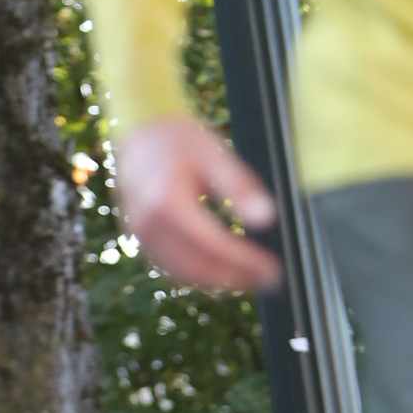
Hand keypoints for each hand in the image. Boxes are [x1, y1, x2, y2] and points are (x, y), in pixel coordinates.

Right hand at [114, 115, 281, 292]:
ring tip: (252, 278)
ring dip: (220, 281)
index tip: (274, 269)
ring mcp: (140, 233)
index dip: (246, 262)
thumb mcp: (214, 154)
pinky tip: (224, 272)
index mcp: (167, 201)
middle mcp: (149, 222)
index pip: (213, 245)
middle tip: (270, 279)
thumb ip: (240, 187)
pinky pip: (171, 266)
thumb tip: (268, 219)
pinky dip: (199, 275)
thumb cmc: (179, 139)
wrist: (138, 131)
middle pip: (199, 266)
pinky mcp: (140, 237)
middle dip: (237, 277)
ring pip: (184, 273)